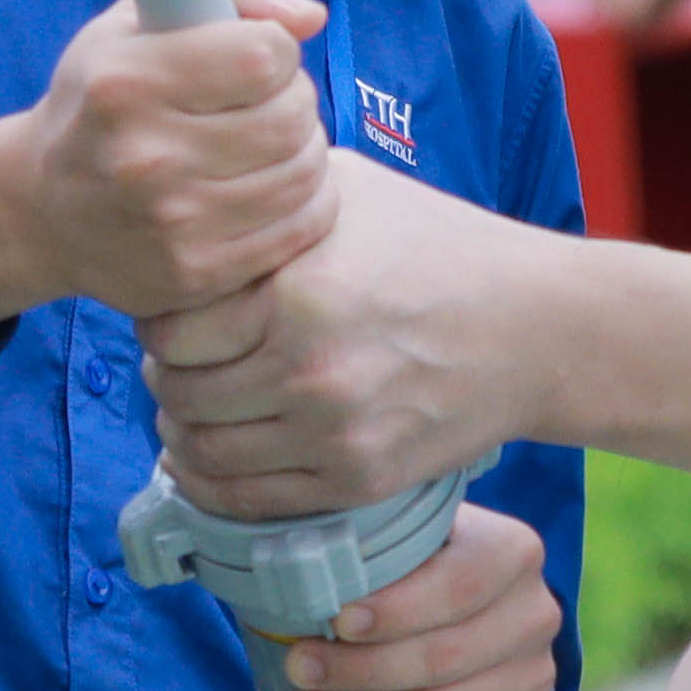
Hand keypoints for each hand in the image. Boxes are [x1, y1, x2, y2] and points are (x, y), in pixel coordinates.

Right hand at [0, 0, 332, 329]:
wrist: (42, 210)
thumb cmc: (101, 101)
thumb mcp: (136, 21)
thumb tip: (310, 18)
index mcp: (124, 84)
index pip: (264, 56)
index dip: (275, 49)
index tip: (256, 57)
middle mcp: (144, 157)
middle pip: (290, 117)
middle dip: (295, 99)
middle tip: (268, 103)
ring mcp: (172, 225)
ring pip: (303, 172)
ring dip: (304, 149)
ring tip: (271, 142)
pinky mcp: (197, 273)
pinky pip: (301, 226)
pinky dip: (307, 200)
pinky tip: (275, 185)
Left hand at [138, 149, 548, 513]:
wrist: (533, 326)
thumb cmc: (436, 245)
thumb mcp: (345, 191)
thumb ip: (263, 200)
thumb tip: (188, 202)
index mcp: (296, 291)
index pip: (166, 328)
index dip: (157, 319)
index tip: (174, 313)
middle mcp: (309, 368)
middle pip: (176, 391)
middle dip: (166, 375)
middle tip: (179, 361)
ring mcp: (334, 432)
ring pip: (202, 450)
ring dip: (182, 430)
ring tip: (195, 404)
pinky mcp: (357, 478)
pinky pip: (247, 499)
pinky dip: (211, 483)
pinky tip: (212, 454)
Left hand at [272, 498, 562, 690]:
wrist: (451, 615)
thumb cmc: (406, 573)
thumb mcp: (393, 543)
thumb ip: (364, 553)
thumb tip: (303, 584)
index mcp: (511, 552)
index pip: (459, 585)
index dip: (397, 610)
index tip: (338, 622)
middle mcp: (535, 616)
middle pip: (445, 659)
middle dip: (360, 671)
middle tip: (298, 671)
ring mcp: (536, 681)